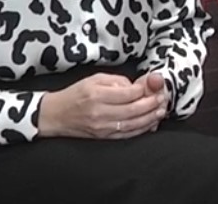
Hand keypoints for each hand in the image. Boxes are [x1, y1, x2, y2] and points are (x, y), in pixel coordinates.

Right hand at [37, 72, 166, 139]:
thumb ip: (116, 81)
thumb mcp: (94, 79)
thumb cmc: (75, 94)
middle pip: (133, 110)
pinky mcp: (103, 137)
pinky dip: (140, 129)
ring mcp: (102, 127)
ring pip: (132, 124)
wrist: (55, 115)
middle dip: (151, 104)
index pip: (127, 93)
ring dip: (149, 118)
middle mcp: (100, 112)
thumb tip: (136, 86)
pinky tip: (149, 123)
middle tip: (162, 99)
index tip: (151, 86)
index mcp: (97, 94)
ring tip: (160, 111)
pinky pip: (126, 134)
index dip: (143, 90)